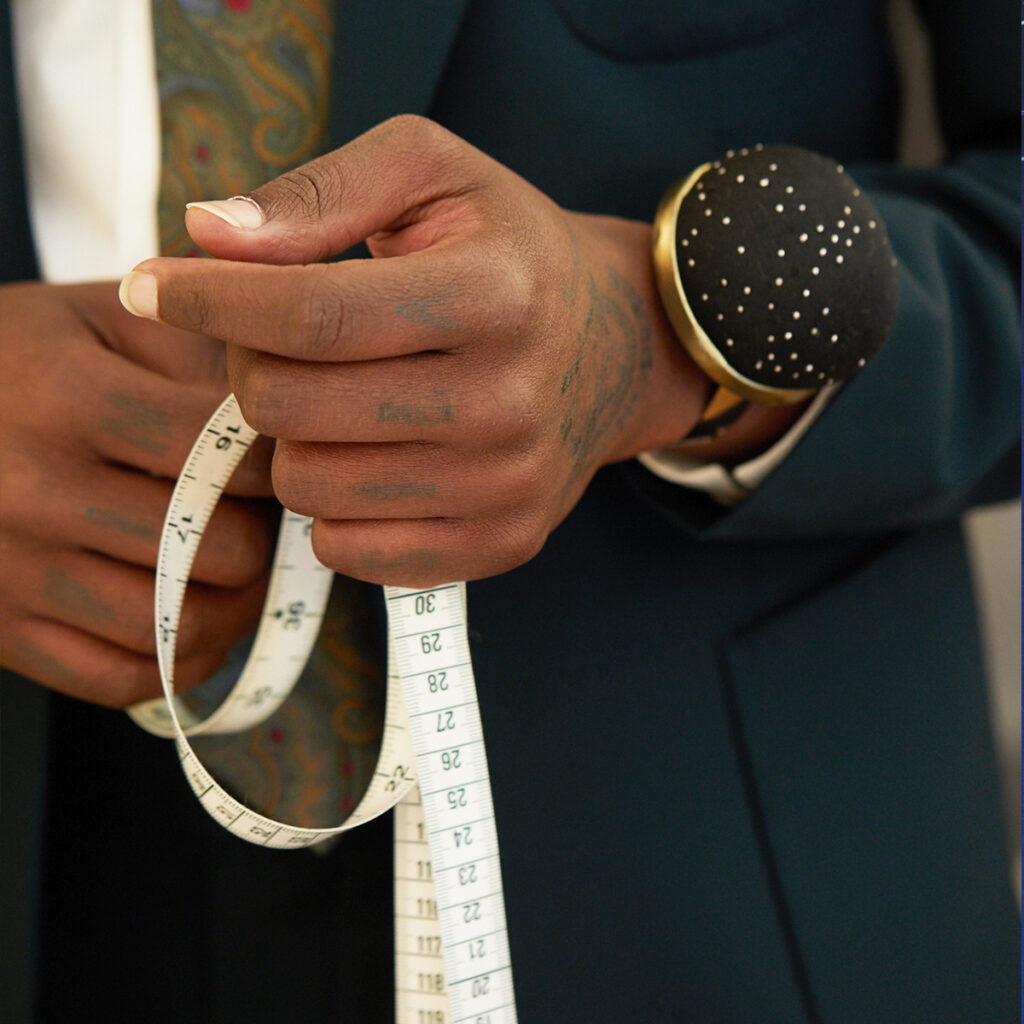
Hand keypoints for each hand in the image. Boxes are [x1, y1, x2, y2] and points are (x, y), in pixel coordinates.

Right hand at [0, 281, 276, 706]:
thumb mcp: (102, 320)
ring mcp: (9, 570)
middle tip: (259, 523)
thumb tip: (289, 414)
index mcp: (66, 397)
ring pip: (180, 628)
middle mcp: (33, 490)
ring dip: (234, 609)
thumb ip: (199, 350)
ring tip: (235, 574)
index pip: (225, 459)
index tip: (277, 463)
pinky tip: (189, 619)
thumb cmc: (22, 360)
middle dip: (261, 539)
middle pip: (220, 553)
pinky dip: (177, 661)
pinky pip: (120, 680)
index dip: (275, 466)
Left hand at [119, 116, 713, 585]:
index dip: (211, 302)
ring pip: (311, 488)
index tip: (152, 287)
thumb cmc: (508, 252)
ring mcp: (509, 486)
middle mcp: (510, 401)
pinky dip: (332, 506)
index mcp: (496, 294)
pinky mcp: (502, 543)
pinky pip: (352, 552)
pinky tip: (365, 457)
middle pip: (295, 409)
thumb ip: (320, 190)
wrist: (613, 349)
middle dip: (252, 368)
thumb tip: (207, 236)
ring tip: (335, 397)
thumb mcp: (433, 176)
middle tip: (276, 342)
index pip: (314, 314)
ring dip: (293, 440)